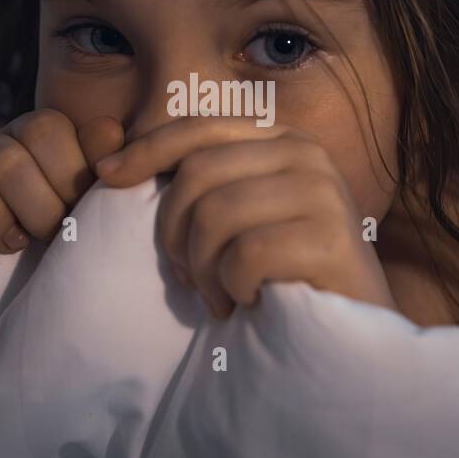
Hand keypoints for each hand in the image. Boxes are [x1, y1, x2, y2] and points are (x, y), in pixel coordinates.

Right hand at [0, 111, 124, 252]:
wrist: (40, 290)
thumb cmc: (81, 236)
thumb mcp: (100, 198)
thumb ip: (110, 161)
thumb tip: (109, 133)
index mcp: (38, 139)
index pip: (47, 129)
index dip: (69, 174)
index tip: (84, 210)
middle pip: (3, 157)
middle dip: (38, 206)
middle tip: (54, 237)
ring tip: (14, 244)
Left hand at [96, 116, 395, 317]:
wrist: (352, 329)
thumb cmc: (282, 274)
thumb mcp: (240, 214)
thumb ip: (203, 183)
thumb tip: (113, 163)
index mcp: (283, 139)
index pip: (199, 128)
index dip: (147, 150)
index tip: (107, 177)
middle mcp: (307, 155)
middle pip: (196, 175)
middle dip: (175, 235)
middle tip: (188, 278)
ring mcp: (324, 194)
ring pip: (215, 216)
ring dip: (202, 270)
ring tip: (220, 295)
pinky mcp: (330, 239)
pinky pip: (245, 256)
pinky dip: (234, 288)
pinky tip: (250, 302)